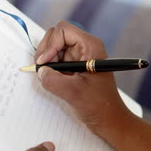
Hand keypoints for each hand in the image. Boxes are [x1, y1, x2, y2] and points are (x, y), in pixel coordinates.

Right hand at [34, 21, 132, 135]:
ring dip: (47, 60)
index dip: (50, 44)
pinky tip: (52, 80)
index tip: (45, 63)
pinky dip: (50, 68)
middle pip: (56, 36)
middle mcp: (86, 48)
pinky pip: (57, 60)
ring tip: (48, 76)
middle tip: (43, 69)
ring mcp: (80, 57)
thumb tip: (41, 72)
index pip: (63, 30)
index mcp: (91, 46)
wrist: (109, 120)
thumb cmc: (99, 106)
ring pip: (55, 48)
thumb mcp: (73, 92)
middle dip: (46, 51)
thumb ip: (52, 80)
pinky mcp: (76, 67)